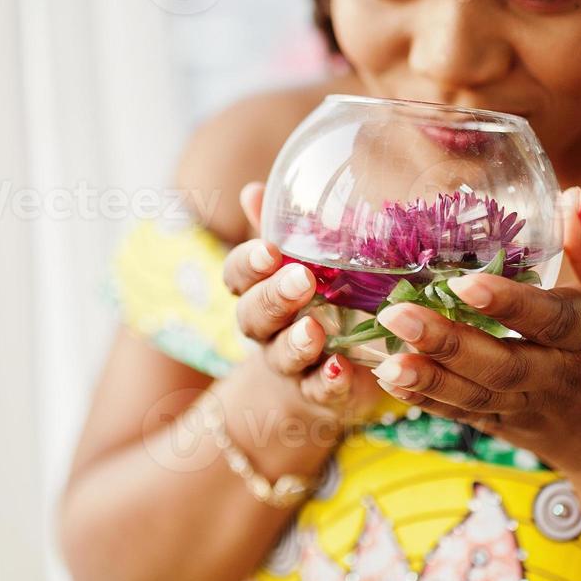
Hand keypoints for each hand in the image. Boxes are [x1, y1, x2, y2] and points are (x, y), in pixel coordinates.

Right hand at [221, 181, 389, 426]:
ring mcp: (292, 364)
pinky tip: (342, 369)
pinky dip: (329, 381)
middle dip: (274, 297)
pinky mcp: (321, 392)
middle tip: (300, 280)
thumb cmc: (315, 303)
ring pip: (282, 355)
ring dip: (297, 343)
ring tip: (315, 330)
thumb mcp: (300, 263)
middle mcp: (267, 330)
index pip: (238, 276)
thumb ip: (280, 229)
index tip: (268, 249)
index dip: (248, 264)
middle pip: (254, 315)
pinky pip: (319, 390)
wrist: (327, 373)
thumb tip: (253, 188)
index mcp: (258, 292)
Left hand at [365, 186, 580, 476]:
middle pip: (501, 365)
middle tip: (396, 314)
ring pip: (476, 397)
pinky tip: (391, 378)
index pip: (547, 319)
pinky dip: (427, 400)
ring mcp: (528, 406)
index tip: (464, 283)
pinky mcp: (503, 426)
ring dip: (429, 379)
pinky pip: (463, 416)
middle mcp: (556, 375)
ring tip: (386, 358)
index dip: (507, 303)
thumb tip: (571, 195)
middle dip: (448, 342)